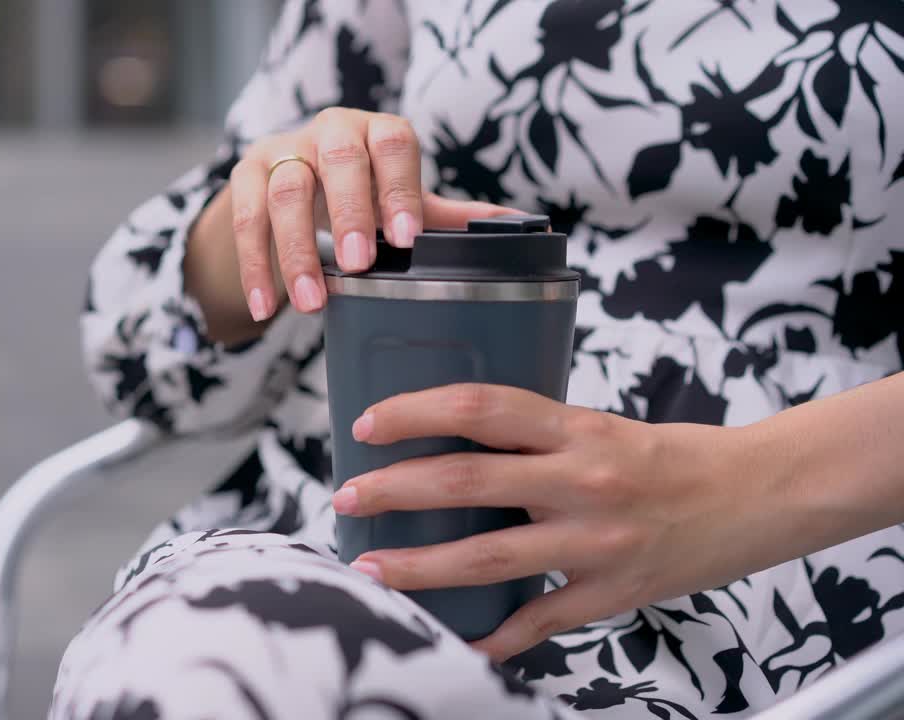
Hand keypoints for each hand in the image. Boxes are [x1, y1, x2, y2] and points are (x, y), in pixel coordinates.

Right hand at [229, 108, 515, 319]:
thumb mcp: (399, 200)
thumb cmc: (360, 192)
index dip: (399, 188)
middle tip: (358, 265)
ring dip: (297, 251)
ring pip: (286, 192)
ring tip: (313, 303)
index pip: (393, 143)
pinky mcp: (245, 175)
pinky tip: (266, 307)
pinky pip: (245, 218)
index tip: (406, 237)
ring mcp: (284, 150)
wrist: (292, 179)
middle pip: (338, 160)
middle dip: (348, 213)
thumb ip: (447, 216)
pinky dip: (256, 266)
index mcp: (378, 132)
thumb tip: (522, 231)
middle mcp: (331, 130)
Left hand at [331, 383, 787, 661]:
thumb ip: (536, 438)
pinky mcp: (611, 592)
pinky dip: (493, 637)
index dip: (415, 412)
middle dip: (393, 490)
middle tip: (345, 497)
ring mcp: (594, 542)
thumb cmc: (673, 456)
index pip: (479, 406)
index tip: (366, 424)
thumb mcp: (600, 426)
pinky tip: (455, 642)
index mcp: (576, 428)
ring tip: (370, 570)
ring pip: (487, 556)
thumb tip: (455, 444)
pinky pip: (538, 620)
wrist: (759, 495)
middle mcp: (581, 481)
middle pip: (467, 480)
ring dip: (419, 567)